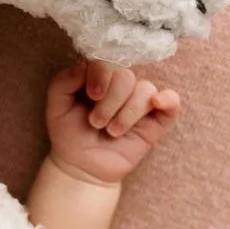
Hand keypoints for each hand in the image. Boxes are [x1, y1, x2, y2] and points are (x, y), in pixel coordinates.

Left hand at [44, 59, 180, 187]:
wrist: (81, 167)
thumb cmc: (69, 134)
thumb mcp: (56, 107)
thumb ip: (63, 82)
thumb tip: (85, 66)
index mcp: (100, 77)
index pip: (108, 61)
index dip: (101, 75)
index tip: (91, 96)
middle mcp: (122, 86)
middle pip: (126, 77)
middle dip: (110, 102)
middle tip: (96, 123)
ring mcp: (140, 102)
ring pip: (145, 90)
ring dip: (126, 113)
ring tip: (112, 132)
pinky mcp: (156, 120)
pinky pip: (172, 102)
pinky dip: (169, 99)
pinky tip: (158, 103)